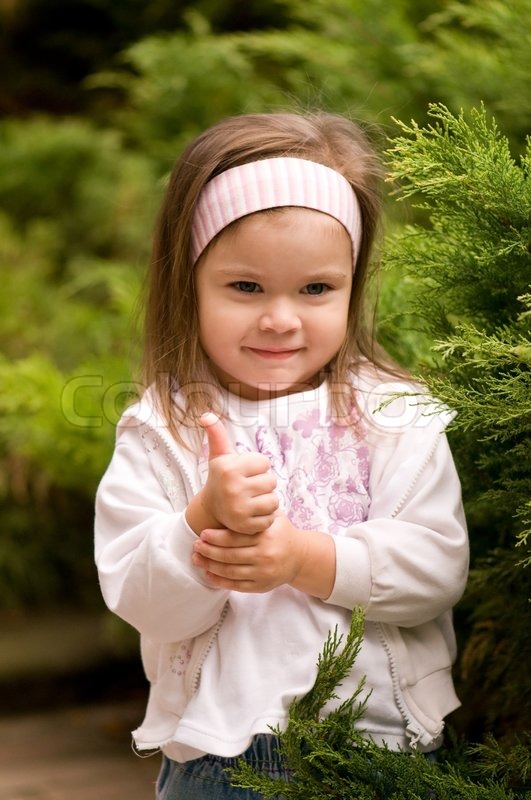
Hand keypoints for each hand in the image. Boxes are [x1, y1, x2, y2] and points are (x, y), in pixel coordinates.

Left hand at [191, 513, 335, 598]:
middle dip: (208, 551)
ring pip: (230, 571)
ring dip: (210, 565)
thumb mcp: (274, 516)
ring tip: (196, 558)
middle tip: (195, 545)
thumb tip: (232, 493)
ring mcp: (262, 572)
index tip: (202, 533)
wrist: (300, 556)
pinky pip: (236, 585)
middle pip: (230, 555)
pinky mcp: (261, 586)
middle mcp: (265, 555)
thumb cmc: (281, 532)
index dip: (216, 536)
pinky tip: (208, 574)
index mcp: (266, 536)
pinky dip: (220, 581)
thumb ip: (257, 509)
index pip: (236, 537)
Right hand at [196, 413, 278, 534]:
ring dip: (267, 500)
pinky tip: (253, 513)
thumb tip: (206, 415)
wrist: (211, 510)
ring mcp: (239, 509)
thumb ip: (217, 434)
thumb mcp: (219, 455)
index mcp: (229, 468)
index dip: (258, 467)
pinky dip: (265, 517)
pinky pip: (270, 518)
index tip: (246, 473)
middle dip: (263, 484)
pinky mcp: (246, 526)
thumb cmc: (221, 478)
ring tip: (253, 500)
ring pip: (273, 500)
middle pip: (271, 481)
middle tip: (249, 488)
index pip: (264, 463)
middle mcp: (233, 488)